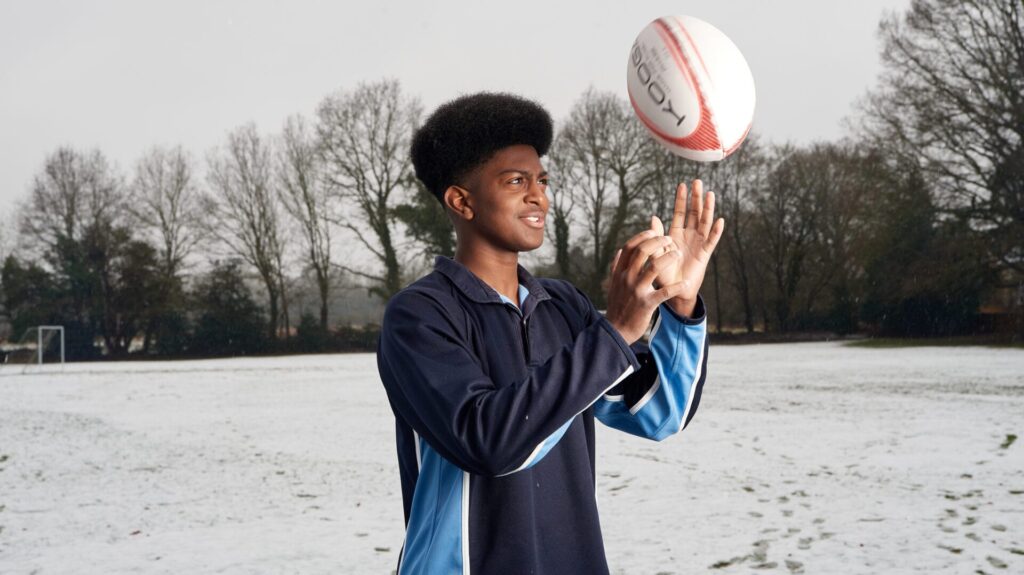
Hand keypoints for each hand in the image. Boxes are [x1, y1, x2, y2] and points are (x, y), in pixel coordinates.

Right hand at [604, 229, 689, 343]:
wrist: (616, 330)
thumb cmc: (617, 306)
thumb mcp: (613, 284)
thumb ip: (616, 267)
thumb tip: (619, 251)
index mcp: (620, 272)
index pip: (629, 247)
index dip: (642, 236)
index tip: (653, 232)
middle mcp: (627, 278)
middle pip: (641, 251)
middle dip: (658, 242)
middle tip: (669, 239)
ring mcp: (636, 290)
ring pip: (654, 267)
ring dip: (669, 258)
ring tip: (678, 254)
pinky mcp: (647, 304)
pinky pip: (664, 292)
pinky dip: (676, 286)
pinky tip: (685, 283)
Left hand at [649, 179, 723, 316]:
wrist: (673, 291)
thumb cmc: (663, 273)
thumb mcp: (656, 253)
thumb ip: (656, 237)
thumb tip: (653, 217)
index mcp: (675, 234)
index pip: (679, 213)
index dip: (681, 199)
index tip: (682, 184)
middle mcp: (688, 236)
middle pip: (694, 213)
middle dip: (695, 198)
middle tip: (698, 181)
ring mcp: (698, 243)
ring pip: (704, 222)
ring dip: (707, 209)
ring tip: (709, 194)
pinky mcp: (704, 254)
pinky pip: (711, 241)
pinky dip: (715, 231)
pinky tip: (719, 221)